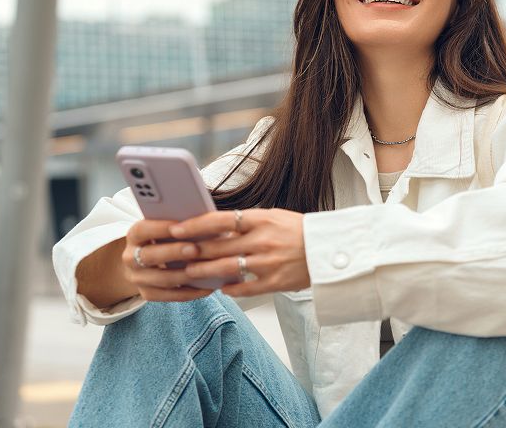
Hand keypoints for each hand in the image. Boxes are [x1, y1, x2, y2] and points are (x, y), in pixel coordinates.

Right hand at [122, 219, 212, 301]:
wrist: (147, 261)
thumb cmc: (166, 238)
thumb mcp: (166, 228)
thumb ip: (179, 226)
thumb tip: (201, 223)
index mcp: (134, 235)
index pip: (142, 230)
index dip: (161, 228)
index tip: (184, 225)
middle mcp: (130, 257)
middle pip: (150, 255)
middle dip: (174, 252)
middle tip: (195, 249)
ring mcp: (137, 278)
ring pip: (161, 279)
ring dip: (185, 275)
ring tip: (206, 270)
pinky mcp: (147, 294)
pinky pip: (169, 296)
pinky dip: (190, 292)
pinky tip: (207, 288)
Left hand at [169, 208, 310, 297]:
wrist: (330, 250)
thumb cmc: (301, 231)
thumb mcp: (274, 217)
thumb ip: (246, 223)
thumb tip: (216, 227)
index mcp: (262, 220)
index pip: (220, 220)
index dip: (195, 225)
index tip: (177, 228)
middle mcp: (262, 241)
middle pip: (217, 247)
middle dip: (192, 251)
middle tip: (174, 253)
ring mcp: (268, 263)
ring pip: (225, 269)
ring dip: (204, 271)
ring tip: (189, 272)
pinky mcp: (275, 282)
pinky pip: (244, 288)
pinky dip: (229, 288)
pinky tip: (221, 287)